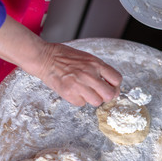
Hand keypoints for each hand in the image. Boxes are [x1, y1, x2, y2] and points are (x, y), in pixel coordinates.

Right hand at [0, 15, 121, 106]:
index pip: (117, 79)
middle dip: (106, 96)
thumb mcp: (87, 58)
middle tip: (100, 93)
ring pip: (97, 102)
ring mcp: (79, 85)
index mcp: (96, 63)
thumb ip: (100, 69)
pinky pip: (82, 103)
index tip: (111, 87)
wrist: (44, 58)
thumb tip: (111, 84)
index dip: (115, 85)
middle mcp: (89, 74)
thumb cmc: (65, 57)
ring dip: (92, 99)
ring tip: (85, 92)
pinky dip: (79, 100)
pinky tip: (73, 91)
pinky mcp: (69, 93)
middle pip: (110, 95)